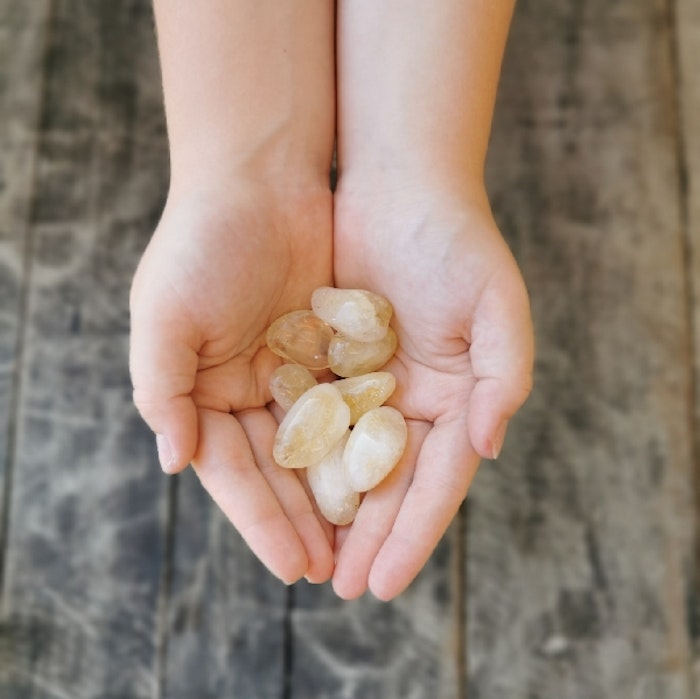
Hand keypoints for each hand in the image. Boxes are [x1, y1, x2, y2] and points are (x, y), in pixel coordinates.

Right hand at [129, 179, 334, 583]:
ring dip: (339, 495)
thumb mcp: (164, 314)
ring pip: (321, 447)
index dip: (262, 521)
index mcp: (204, 391)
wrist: (260, 176)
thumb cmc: (201, 242)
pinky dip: (364, 441)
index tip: (294, 568)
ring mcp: (294, 371)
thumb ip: (162, 389)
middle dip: (306, 521)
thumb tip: (174, 463)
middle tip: (336, 574)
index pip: (234, 472)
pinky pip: (352, 404)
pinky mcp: (334, 347)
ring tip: (363, 545)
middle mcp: (250, 389)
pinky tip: (385, 479)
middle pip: (281, 470)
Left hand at [331, 183, 533, 599]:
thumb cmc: (457, 241)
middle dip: (366, 537)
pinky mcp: (328, 360)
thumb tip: (487, 449)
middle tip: (341, 588)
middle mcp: (412, 402)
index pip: (436, 481)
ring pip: (345, 460)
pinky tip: (282, 492)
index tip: (384, 583)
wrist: (399, 186)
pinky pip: (312, 417)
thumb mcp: (497, 305)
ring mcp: (368, 384)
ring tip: (308, 559)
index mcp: (456, 399)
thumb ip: (504, 376)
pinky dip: (299, 456)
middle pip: (388, 483)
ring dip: (328, 510)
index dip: (412, 534)